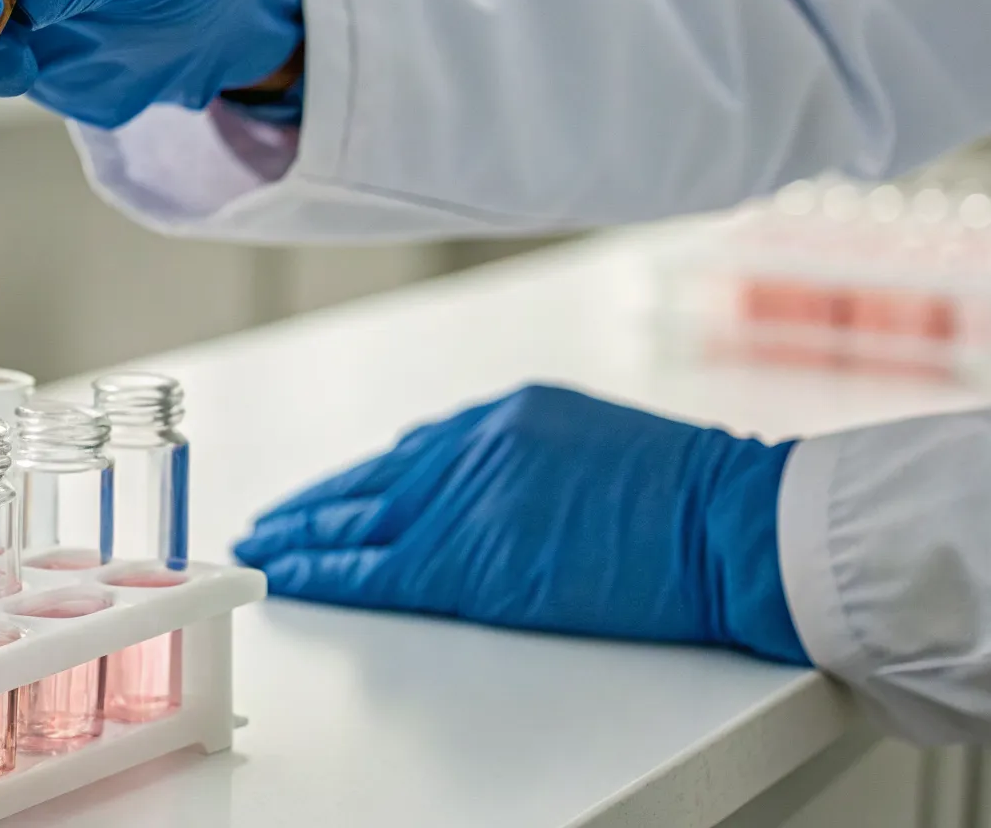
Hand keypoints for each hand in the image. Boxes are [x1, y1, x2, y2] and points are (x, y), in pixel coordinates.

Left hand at [233, 385, 810, 663]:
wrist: (728, 523)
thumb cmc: (690, 498)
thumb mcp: (596, 444)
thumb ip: (530, 461)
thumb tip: (488, 493)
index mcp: (506, 416)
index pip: (413, 452)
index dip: (365, 480)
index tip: (333, 494)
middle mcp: (470, 447)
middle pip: (370, 482)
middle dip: (317, 503)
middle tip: (272, 518)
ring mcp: (462, 501)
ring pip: (358, 521)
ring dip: (303, 534)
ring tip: (262, 544)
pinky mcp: (463, 559)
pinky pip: (372, 568)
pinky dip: (323, 572)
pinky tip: (288, 574)